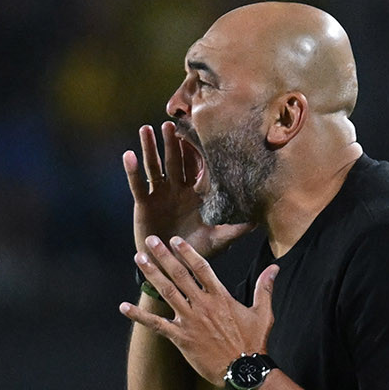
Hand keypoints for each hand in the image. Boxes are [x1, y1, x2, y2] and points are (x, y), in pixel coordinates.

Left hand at [121, 236, 279, 384]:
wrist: (244, 370)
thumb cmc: (254, 343)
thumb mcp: (263, 313)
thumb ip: (264, 288)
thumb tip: (275, 268)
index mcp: (220, 296)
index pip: (201, 268)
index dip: (187, 252)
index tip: (175, 240)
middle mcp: (202, 304)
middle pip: (179, 274)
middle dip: (163, 256)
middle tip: (149, 241)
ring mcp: (190, 320)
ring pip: (166, 292)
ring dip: (151, 274)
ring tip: (139, 260)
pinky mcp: (181, 338)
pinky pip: (156, 325)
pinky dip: (139, 316)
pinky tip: (123, 308)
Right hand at [124, 122, 253, 261]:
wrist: (170, 266)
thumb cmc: (196, 251)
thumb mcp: (218, 239)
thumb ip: (236, 228)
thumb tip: (260, 218)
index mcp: (197, 194)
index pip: (197, 166)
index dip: (196, 150)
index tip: (198, 132)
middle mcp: (178, 189)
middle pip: (175, 160)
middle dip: (173, 142)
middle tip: (171, 123)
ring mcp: (160, 194)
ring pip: (155, 166)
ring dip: (150, 148)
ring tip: (146, 129)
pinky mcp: (144, 203)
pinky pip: (138, 184)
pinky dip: (132, 170)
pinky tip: (128, 155)